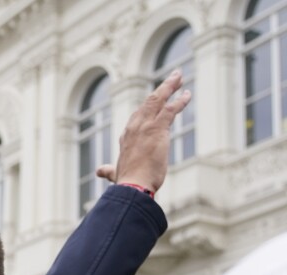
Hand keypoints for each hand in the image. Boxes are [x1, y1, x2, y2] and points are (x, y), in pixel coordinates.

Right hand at [95, 69, 191, 191]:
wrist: (133, 186)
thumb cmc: (127, 181)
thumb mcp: (115, 173)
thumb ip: (109, 170)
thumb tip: (99, 171)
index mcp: (126, 136)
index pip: (138, 115)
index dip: (148, 106)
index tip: (158, 98)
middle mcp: (134, 127)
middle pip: (149, 101)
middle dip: (162, 88)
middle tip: (174, 77)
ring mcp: (145, 126)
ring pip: (158, 99)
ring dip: (170, 86)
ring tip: (179, 76)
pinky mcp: (157, 129)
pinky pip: (170, 109)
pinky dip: (180, 100)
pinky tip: (187, 94)